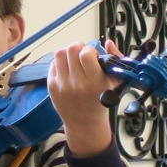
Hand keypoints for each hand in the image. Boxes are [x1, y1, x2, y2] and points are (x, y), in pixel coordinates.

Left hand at [47, 41, 118, 155]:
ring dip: (68, 54)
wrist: (84, 123)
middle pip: (71, 49)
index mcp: (95, 83)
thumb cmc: (101, 101)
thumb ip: (114, 60)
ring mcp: (62, 85)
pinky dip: (61, 64)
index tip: (93, 57)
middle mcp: (77, 84)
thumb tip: (109, 42)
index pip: (86, 54)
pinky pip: (53, 64)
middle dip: (78, 48)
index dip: (90, 50)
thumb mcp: (113, 83)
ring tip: (74, 61)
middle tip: (82, 56)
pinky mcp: (52, 86)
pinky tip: (68, 71)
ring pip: (60, 53)